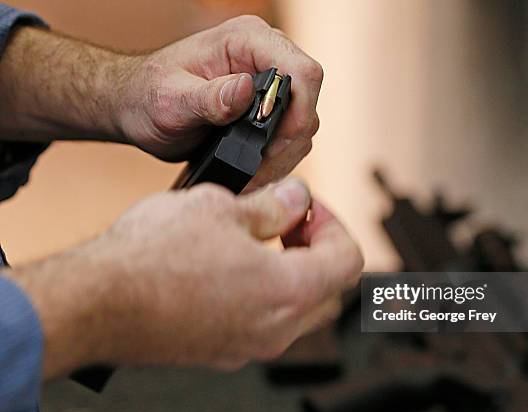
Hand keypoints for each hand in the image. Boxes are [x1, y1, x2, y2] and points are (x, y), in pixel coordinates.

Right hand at [10, 179, 362, 377]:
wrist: (96, 303)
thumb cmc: (152, 257)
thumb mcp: (223, 207)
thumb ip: (274, 205)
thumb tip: (297, 198)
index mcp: (290, 291)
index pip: (348, 259)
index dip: (334, 223)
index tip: (306, 207)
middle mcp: (277, 329)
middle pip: (328, 288)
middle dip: (315, 248)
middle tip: (287, 221)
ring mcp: (250, 346)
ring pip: (297, 309)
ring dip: (289, 271)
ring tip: (254, 239)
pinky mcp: (222, 352)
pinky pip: (263, 322)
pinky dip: (263, 293)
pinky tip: (229, 267)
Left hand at [118, 16, 322, 188]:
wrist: (138, 107)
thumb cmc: (147, 95)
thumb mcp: (171, 100)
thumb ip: (209, 98)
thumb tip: (246, 91)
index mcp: (247, 40)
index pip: (301, 71)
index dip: (299, 111)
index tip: (272, 144)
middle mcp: (266, 57)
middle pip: (309, 101)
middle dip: (288, 140)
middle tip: (257, 165)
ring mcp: (270, 84)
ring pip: (304, 125)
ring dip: (283, 156)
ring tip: (251, 173)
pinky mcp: (269, 109)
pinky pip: (291, 138)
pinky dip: (277, 160)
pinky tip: (253, 171)